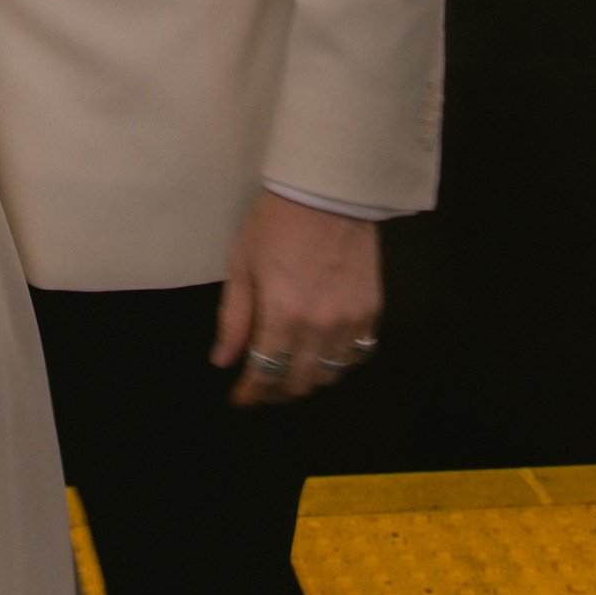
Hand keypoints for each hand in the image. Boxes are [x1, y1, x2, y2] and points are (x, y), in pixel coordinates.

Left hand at [212, 190, 381, 406]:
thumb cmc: (273, 225)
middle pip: (300, 382)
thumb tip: (223, 361)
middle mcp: (320, 326)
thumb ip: (234, 319)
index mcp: (282, 315)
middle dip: (276, 392)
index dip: (251, 393)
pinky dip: (337, 363)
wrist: (325, 194)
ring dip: (307, 380)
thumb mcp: (241, 266)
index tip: (240, 399)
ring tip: (289, 373)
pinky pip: (357, 355)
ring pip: (330, 375)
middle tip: (261, 387)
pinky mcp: (372, 312)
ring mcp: (350, 321)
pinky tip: (321, 354)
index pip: (265, 373)